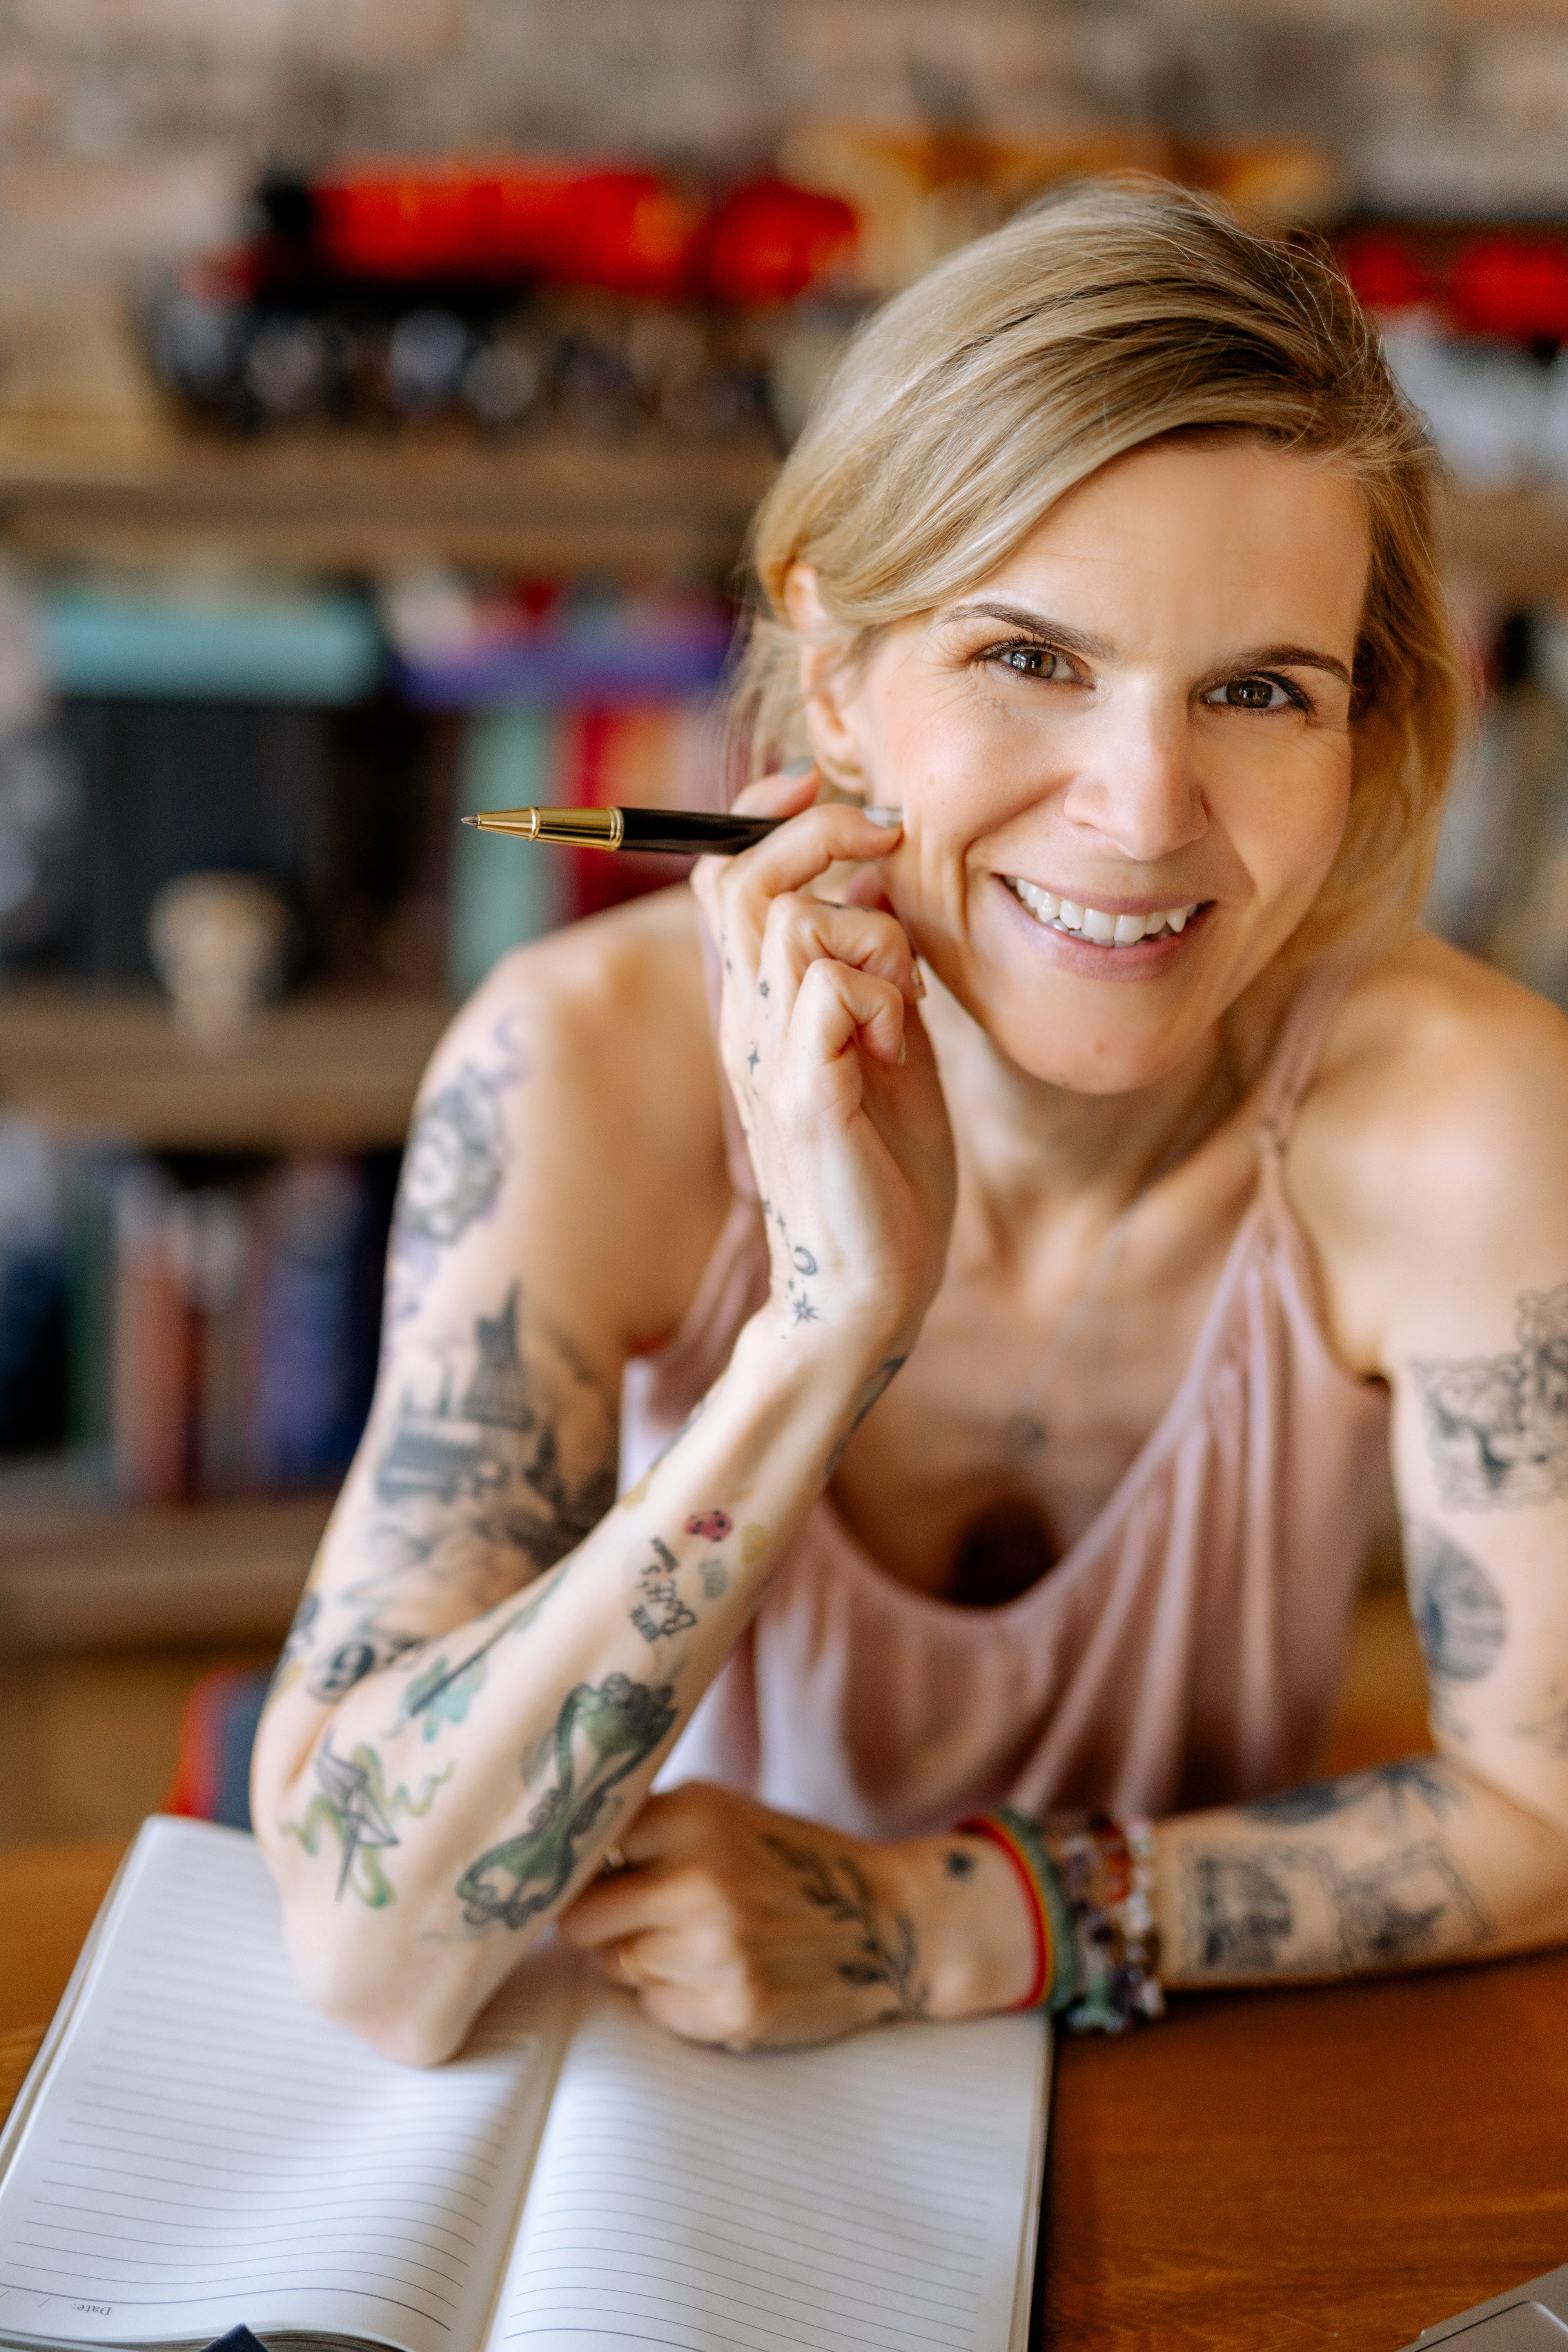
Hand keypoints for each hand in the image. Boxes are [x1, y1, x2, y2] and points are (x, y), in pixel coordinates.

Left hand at [556, 1781, 1035, 2049]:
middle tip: (635, 1916)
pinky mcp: (732, 2008)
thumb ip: (646, 1827)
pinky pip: (654, 2010)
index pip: (580, 1847)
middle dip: (599, 1921)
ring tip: (692, 1943)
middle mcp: (700, 1879)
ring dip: (637, 1961)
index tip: (570, 1876)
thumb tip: (551, 1859)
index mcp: (694, 1814)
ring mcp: (717, 1950)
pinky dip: (674, 1998)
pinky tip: (717, 1975)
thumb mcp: (723, 1814)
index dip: (573, 1866)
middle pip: (580, 1918)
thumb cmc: (789, 1862)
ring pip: (615, 1967)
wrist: (887, 1919)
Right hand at [689, 770, 955, 1359]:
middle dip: (820, 835)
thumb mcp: (887, 1046)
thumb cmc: (885, 1171)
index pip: (725, 877)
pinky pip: (834, 993)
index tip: (822, 789)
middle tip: (884, 846)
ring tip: (902, 1007)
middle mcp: (748, 1025)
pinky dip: (883, 1002)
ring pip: (796, 924)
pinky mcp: (804, 1098)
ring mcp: (768, 1060)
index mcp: (762, 1007)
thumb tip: (879, 879)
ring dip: (872, 942)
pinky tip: (899, 1050)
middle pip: (744, 878)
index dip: (764, 814)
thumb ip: (876, 968)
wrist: (870, 1288)